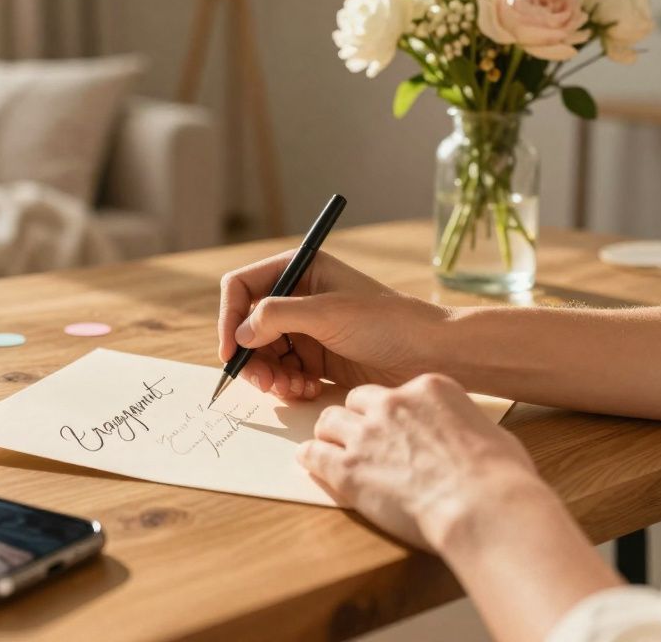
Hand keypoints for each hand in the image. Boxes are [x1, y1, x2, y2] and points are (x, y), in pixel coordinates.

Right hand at [218, 251, 450, 398]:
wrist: (431, 354)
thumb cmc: (387, 322)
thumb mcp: (327, 313)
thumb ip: (277, 317)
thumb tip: (240, 335)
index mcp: (300, 269)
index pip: (242, 287)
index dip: (230, 318)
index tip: (230, 351)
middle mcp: (299, 296)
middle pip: (248, 326)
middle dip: (251, 356)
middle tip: (264, 382)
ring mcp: (307, 328)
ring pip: (263, 353)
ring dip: (269, 375)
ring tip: (291, 388)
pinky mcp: (317, 357)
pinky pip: (284, 371)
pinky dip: (287, 384)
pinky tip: (308, 390)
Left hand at [298, 374, 542, 550]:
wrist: (484, 507)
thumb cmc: (500, 478)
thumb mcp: (490, 434)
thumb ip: (464, 426)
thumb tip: (466, 437)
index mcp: (429, 389)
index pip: (396, 391)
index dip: (392, 411)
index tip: (392, 426)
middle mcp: (393, 403)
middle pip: (357, 400)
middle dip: (356, 417)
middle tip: (359, 437)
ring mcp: (367, 434)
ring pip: (329, 420)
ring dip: (330, 435)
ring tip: (331, 448)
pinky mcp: (348, 468)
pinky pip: (313, 453)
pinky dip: (311, 457)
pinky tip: (312, 462)